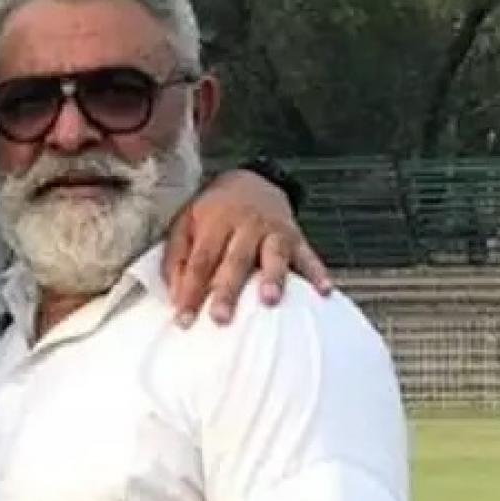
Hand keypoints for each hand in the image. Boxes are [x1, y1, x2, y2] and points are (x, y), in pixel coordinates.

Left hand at [162, 169, 331, 326]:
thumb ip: (177, 259)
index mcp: (215, 222)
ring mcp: (274, 231)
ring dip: (273, 278)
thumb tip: (176, 295)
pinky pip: (308, 255)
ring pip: (274, 255)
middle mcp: (246, 226)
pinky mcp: (296, 237)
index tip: (184, 319)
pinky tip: (323, 291)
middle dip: (228, 290)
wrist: (252, 181)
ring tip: (269, 300)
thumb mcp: (186, 224)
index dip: (191, 291)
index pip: (200, 261)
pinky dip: (317, 273)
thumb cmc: (214, 212)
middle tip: (221, 318)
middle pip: (235, 261)